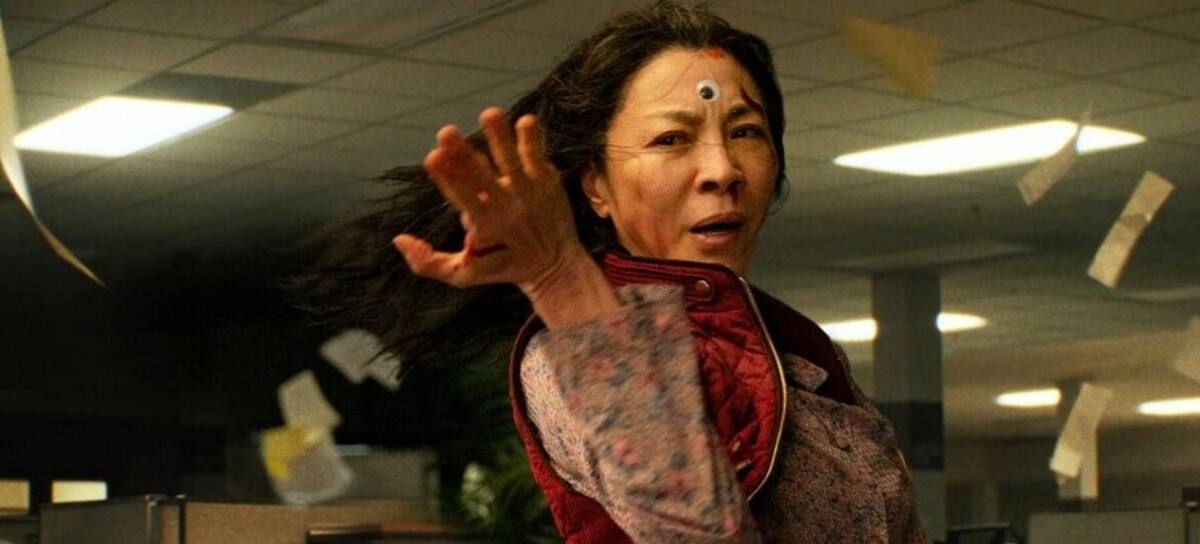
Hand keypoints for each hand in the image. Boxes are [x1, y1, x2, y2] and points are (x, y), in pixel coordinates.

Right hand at [393, 108, 588, 295]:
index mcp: (485, 227)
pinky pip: (538, 158)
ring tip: (490, 114)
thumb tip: (398, 239)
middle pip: (480, 178)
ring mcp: (530, 193)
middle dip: (463, 155)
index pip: (461, 199)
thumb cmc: (503, 267)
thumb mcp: (464, 275)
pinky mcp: (548, 182)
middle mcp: (507, 209)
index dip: (446, 179)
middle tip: (446, 132)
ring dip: (500, 138)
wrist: (558, 268)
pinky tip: (527, 121)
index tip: (432, 158)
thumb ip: (429, 263)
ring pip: (512, 162)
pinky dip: (533, 140)